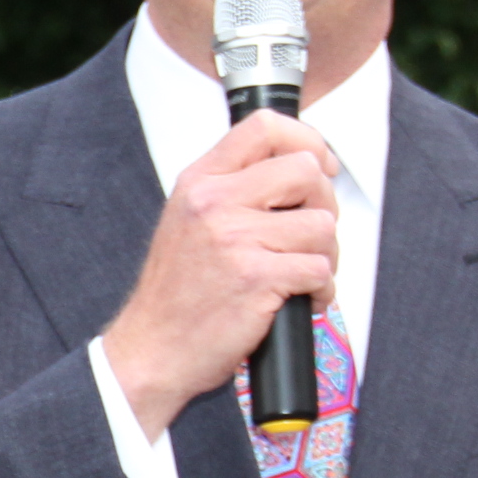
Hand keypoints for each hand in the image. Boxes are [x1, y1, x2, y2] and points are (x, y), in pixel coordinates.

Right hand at [98, 109, 343, 435]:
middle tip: (310, 234)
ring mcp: (234, 239)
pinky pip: (320, 269)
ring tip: (302, 273)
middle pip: (306, 171)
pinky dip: (322, 290)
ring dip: (326, 254)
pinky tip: (301, 299)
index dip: (306, 141)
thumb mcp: (188, 221)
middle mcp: (214, 202)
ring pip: (322, 225)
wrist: (152, 350)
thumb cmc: (176, 294)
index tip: (319, 165)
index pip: (264, 128)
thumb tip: (296, 169)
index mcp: (200, 181)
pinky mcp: (256, 278)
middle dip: (325, 204)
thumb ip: (231, 189)